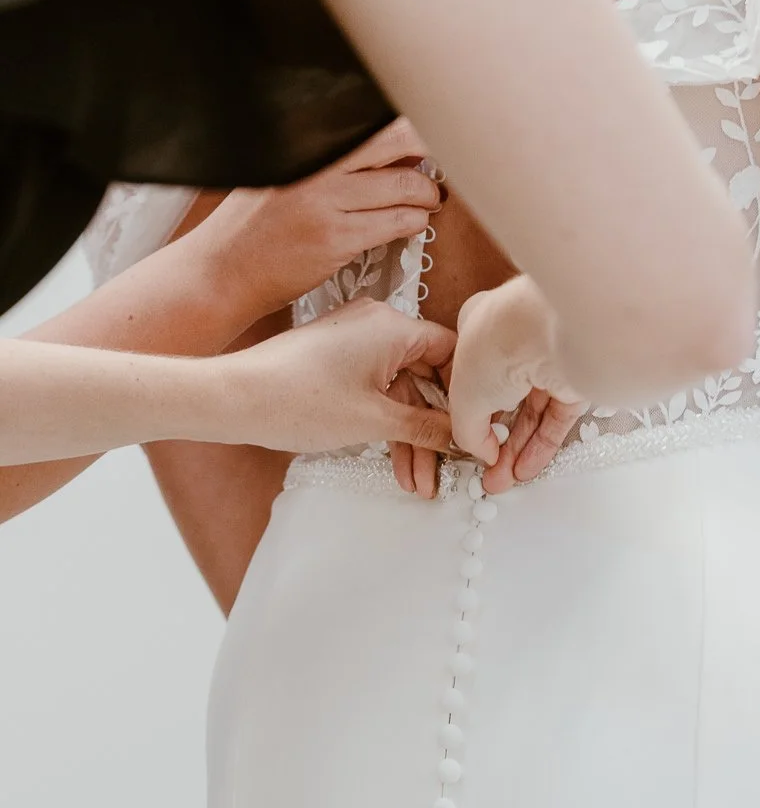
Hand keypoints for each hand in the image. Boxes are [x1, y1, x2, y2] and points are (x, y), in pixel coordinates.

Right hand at [188, 118, 443, 322]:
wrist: (224, 270)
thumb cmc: (251, 227)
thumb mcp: (276, 171)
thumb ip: (319, 157)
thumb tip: (374, 145)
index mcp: (302, 140)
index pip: (367, 116)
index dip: (404, 121)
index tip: (423, 129)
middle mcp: (316, 163)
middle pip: (396, 138)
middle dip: (430, 147)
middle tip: (443, 159)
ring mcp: (328, 202)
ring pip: (404, 185)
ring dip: (428, 192)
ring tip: (431, 197)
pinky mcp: (338, 238)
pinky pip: (395, 222)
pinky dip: (414, 221)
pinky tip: (415, 222)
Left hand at [225, 298, 455, 455]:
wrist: (236, 399)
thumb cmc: (297, 399)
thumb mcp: (374, 420)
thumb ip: (426, 428)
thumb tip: (462, 438)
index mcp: (392, 326)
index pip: (452, 353)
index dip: (467, 395)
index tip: (476, 430)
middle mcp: (376, 325)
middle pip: (427, 378)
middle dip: (437, 429)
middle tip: (448, 468)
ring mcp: (355, 342)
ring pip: (401, 392)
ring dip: (411, 436)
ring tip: (418, 482)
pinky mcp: (337, 360)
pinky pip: (378, 391)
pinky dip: (387, 424)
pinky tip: (397, 463)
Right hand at [448, 277, 587, 491]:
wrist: (550, 330)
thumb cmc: (500, 341)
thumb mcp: (462, 397)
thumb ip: (466, 430)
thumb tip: (481, 452)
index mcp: (478, 330)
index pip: (470, 381)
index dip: (468, 417)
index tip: (466, 444)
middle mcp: (513, 343)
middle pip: (502, 403)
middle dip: (493, 443)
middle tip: (487, 471)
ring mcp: (546, 361)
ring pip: (530, 414)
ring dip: (515, 451)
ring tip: (502, 480)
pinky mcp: (573, 379)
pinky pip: (555, 419)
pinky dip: (540, 445)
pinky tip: (525, 468)